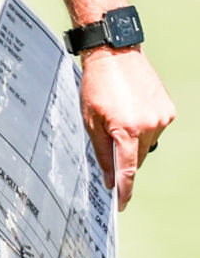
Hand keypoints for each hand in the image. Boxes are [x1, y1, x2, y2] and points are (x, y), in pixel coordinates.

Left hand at [80, 47, 174, 209]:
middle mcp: (149, 126)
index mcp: (127, 130)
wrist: (115, 54)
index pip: (127, 170)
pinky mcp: (168, 110)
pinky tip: (130, 111)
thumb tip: (108, 178)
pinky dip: (143, 127)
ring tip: (118, 117)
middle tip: (109, 140)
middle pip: (136, 158)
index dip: (124, 190)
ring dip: (133, 140)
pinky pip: (155, 129)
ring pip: (147, 144)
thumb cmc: (97, 85)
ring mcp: (162, 118)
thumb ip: (102, 152)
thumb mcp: (90, 120)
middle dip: (123, 157)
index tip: (121, 204)